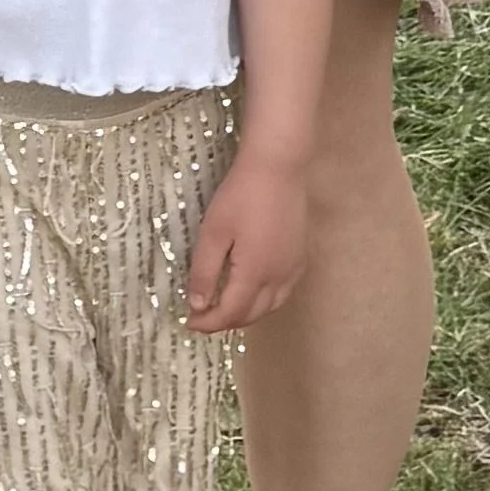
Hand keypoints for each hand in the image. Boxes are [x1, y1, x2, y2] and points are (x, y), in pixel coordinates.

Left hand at [187, 148, 310, 332]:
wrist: (278, 167)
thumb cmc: (241, 196)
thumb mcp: (214, 232)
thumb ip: (205, 272)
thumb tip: (198, 305)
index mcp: (255, 274)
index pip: (230, 313)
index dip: (208, 323)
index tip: (189, 321)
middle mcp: (279, 278)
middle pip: (252, 314)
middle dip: (226, 321)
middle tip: (203, 316)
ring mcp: (293, 268)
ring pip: (271, 306)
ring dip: (247, 313)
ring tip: (224, 307)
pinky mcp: (301, 257)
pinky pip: (283, 292)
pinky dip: (265, 301)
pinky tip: (253, 291)